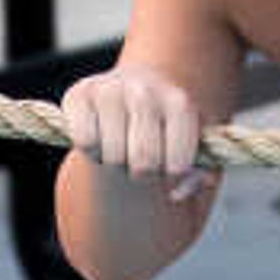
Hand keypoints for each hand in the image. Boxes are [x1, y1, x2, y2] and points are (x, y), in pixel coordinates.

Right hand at [60, 61, 216, 206]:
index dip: (172, 175)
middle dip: (143, 172)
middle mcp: (145, 90)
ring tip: (120, 145)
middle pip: (144, 163)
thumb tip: (177, 193)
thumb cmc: (166, 124)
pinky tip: (99, 136)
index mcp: (180, 103)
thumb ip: (200, 173)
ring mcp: (110, 89)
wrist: (135, 86)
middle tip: (142, 158)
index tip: (171, 164)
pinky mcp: (79, 93)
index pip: (177, 166)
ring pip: (112, 156)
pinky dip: (91, 149)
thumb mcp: (192, 143)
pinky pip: (84, 141)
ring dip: (115, 162)